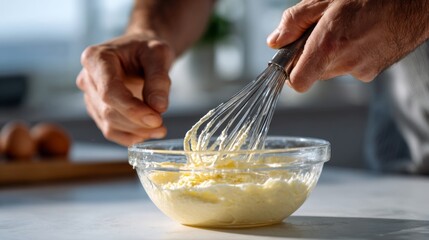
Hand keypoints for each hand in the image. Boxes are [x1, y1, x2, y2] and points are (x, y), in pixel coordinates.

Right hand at [76, 33, 174, 145]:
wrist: (142, 52)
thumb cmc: (147, 49)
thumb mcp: (159, 54)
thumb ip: (159, 79)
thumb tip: (158, 107)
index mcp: (96, 58)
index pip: (110, 91)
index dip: (132, 109)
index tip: (156, 119)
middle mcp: (87, 78)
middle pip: (109, 110)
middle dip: (137, 122)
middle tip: (162, 125)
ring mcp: (90, 96)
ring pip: (109, 124)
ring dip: (136, 131)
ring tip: (160, 128)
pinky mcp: (97, 110)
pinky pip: (111, 131)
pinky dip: (131, 136)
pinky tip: (148, 133)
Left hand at [267, 0, 428, 91]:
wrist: (416, 1)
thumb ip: (295, 21)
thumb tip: (276, 41)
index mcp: (329, 45)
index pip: (297, 82)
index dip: (289, 72)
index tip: (290, 58)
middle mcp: (346, 63)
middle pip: (312, 73)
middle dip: (310, 55)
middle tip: (321, 30)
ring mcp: (362, 70)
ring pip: (330, 70)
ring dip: (330, 54)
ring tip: (345, 28)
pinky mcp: (374, 72)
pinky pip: (349, 68)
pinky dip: (348, 54)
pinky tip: (359, 34)